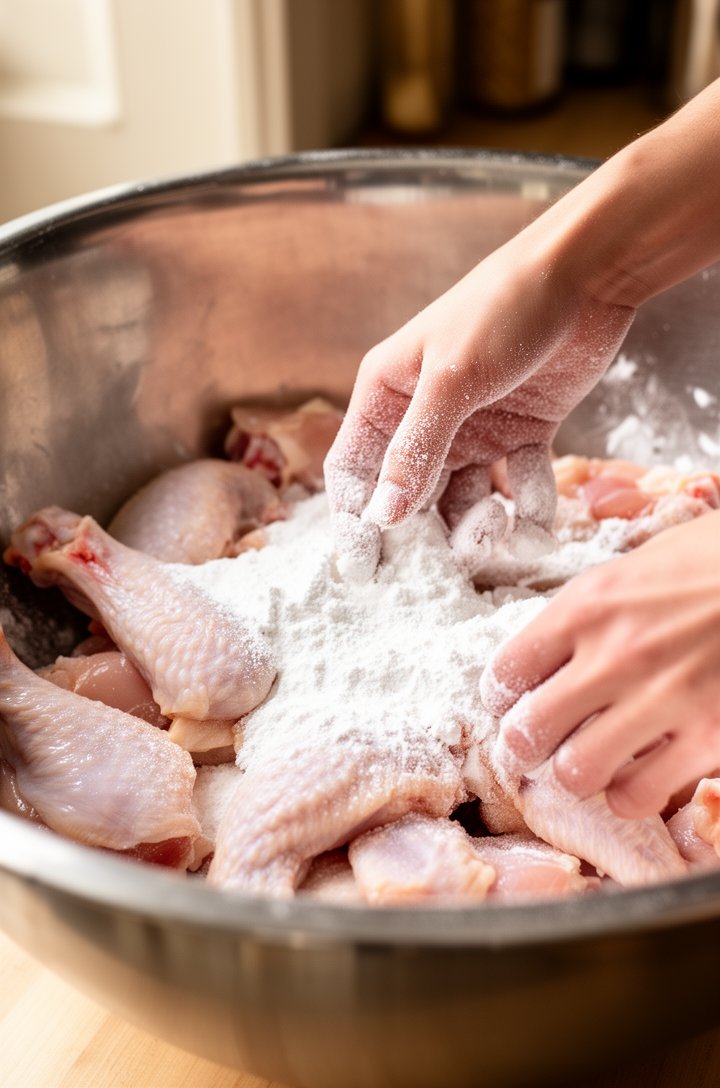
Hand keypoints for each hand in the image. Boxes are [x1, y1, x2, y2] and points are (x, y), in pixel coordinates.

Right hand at [324, 234, 633, 577]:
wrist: (588, 276)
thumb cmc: (504, 310)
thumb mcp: (453, 379)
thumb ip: (415, 450)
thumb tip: (381, 516)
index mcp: (387, 396)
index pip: (355, 470)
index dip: (355, 520)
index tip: (365, 569)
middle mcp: (424, 418)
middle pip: (411, 496)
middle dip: (428, 533)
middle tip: (449, 562)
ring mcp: (474, 430)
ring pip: (465, 500)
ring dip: (480, 526)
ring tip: (500, 530)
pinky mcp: (521, 434)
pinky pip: (516, 487)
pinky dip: (528, 507)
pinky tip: (538, 521)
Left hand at [483, 511, 719, 817]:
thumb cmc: (717, 561)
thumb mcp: (641, 565)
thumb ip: (594, 610)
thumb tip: (555, 650)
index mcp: (590, 605)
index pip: (507, 670)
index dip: (503, 696)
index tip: (512, 702)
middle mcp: (615, 654)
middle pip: (528, 731)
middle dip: (525, 745)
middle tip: (538, 745)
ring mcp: (663, 699)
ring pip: (576, 772)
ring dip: (578, 772)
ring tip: (590, 760)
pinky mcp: (709, 737)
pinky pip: (639, 795)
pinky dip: (632, 793)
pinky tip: (639, 775)